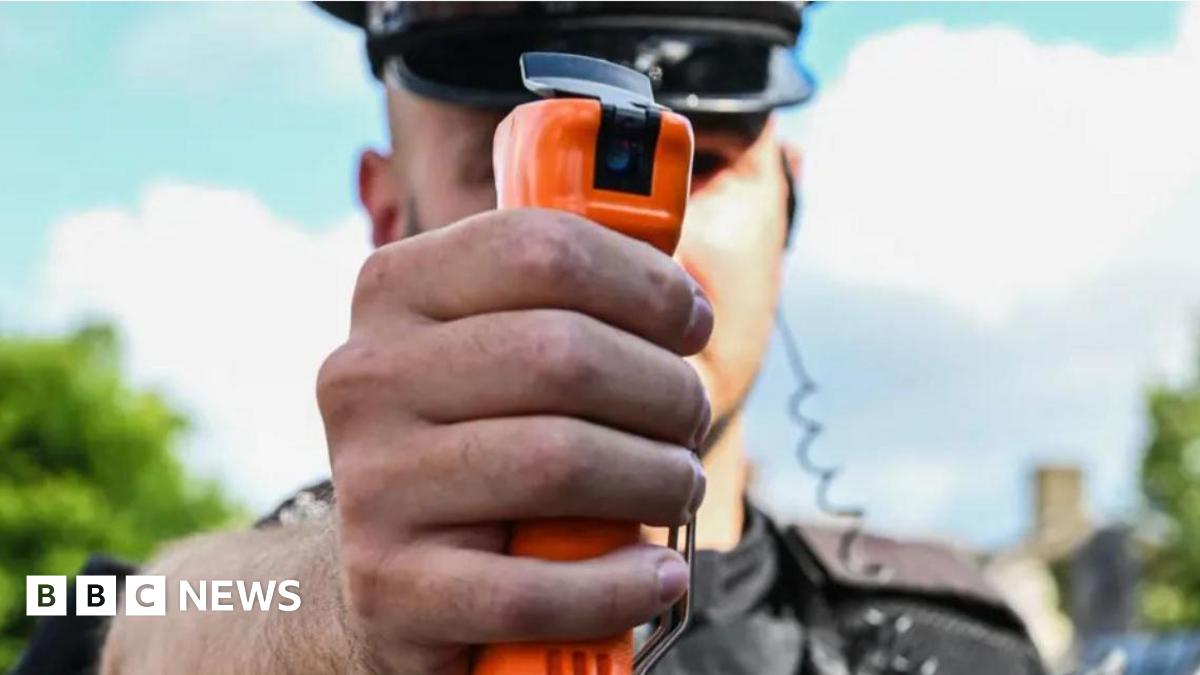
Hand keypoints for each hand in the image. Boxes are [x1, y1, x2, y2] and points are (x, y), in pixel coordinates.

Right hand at [317, 208, 712, 673]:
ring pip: (560, 462)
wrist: (396, 570)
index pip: (540, 249)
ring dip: (658, 479)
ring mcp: (370, 484)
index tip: (691, 324)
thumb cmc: (484, 441)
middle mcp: (366, 376)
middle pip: (565, 354)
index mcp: (395, 289)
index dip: (645, 283)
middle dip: (665, 389)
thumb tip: (680, 292)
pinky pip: (535, 588)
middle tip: (689, 418)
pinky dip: (621, 586)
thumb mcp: (499, 350)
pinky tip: (655, 574)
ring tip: (677, 487)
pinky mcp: (389, 587)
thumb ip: (567, 300)